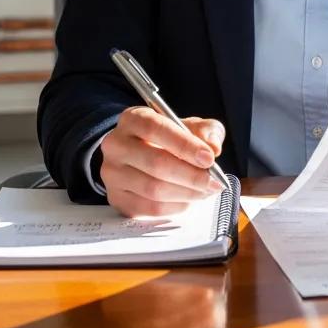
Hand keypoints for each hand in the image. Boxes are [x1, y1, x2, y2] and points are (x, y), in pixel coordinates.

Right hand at [100, 107, 225, 217]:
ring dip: (186, 193)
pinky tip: (189, 200)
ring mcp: (113, 173)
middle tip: (214, 181)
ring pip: (153, 189)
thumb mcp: (189, 125)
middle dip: (190, 175)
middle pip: (155, 163)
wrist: (141, 154)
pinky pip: (149, 208)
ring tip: (206, 191)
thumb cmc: (169, 138)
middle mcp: (116, 144)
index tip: (209, 158)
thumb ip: (206, 131)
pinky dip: (175, 207)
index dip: (184, 144)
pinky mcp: (116, 198)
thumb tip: (213, 147)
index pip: (155, 129)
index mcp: (132, 119)